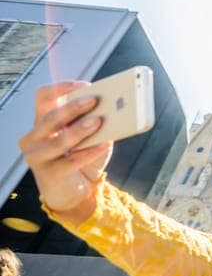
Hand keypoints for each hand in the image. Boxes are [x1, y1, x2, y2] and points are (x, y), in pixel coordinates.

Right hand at [18, 81, 113, 223]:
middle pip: (51, 116)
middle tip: (94, 100)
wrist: (75, 190)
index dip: (62, 88)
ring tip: (99, 121)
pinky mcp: (48, 174)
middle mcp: (34, 137)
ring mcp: (37, 156)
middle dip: (73, 107)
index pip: (43, 96)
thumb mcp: (87, 135)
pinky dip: (90, 152)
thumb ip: (92, 121)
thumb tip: (112, 108)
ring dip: (80, 129)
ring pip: (58, 140)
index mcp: (42, 121)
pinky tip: (105, 144)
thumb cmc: (81, 157)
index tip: (85, 85)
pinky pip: (71, 161)